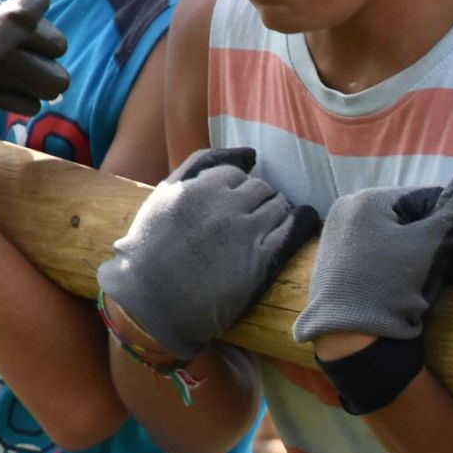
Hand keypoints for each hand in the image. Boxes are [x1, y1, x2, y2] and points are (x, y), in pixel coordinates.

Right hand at [98, 147, 320, 360]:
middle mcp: (224, 205)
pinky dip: (300, 224)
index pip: (238, 174)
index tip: (232, 207)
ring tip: (262, 232)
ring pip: (280, 206)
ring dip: (277, 214)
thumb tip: (251, 153)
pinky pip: (293, 230)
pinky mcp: (260, 259)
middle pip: (262, 189)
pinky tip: (300, 226)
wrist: (153, 298)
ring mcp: (245, 232)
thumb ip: (202, 164)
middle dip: (259, 201)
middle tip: (249, 222)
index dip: (238, 190)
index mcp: (199, 187)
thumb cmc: (153, 246)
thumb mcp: (165, 194)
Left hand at [292, 162, 452, 346]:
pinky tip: (445, 283)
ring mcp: (350, 247)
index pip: (429, 198)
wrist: (350, 344)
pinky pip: (395, 260)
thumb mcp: (430, 245)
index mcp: (365, 203)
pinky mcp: (353, 273)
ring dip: (445, 257)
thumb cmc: (390, 287)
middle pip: (420, 221)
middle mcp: (353, 218)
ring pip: (410, 243)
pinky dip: (422, 269)